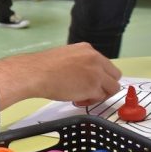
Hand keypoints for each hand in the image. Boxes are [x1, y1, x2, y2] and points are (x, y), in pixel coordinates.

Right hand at [0, 43, 121, 109]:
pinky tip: (77, 100)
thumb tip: (83, 74)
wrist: (36, 73)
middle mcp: (95, 58)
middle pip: (114, 75)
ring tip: (82, 97)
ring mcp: (96, 73)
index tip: (90, 82)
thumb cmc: (43, 67)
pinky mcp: (94, 87)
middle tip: (90, 92)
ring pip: (112, 88)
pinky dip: (91, 101)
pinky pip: (100, 97)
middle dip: (105, 86)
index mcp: (87, 49)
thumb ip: (79, 62)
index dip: (100, 76)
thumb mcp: (65, 56)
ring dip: (99, 95)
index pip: (105, 64)